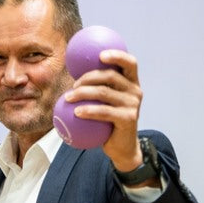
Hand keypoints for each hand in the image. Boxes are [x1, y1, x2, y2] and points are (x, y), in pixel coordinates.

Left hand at [63, 49, 143, 169]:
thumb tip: (72, 72)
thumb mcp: (105, 103)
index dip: (117, 56)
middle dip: (88, 77)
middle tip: (73, 85)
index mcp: (132, 83)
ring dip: (82, 93)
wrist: (122, 147)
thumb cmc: (109, 122)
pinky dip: (88, 111)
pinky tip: (76, 112)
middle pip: (110, 76)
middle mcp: (135, 91)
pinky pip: (104, 111)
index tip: (100, 55)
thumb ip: (97, 88)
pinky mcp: (128, 118)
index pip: (130, 63)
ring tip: (68, 98)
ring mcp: (133, 104)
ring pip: (104, 92)